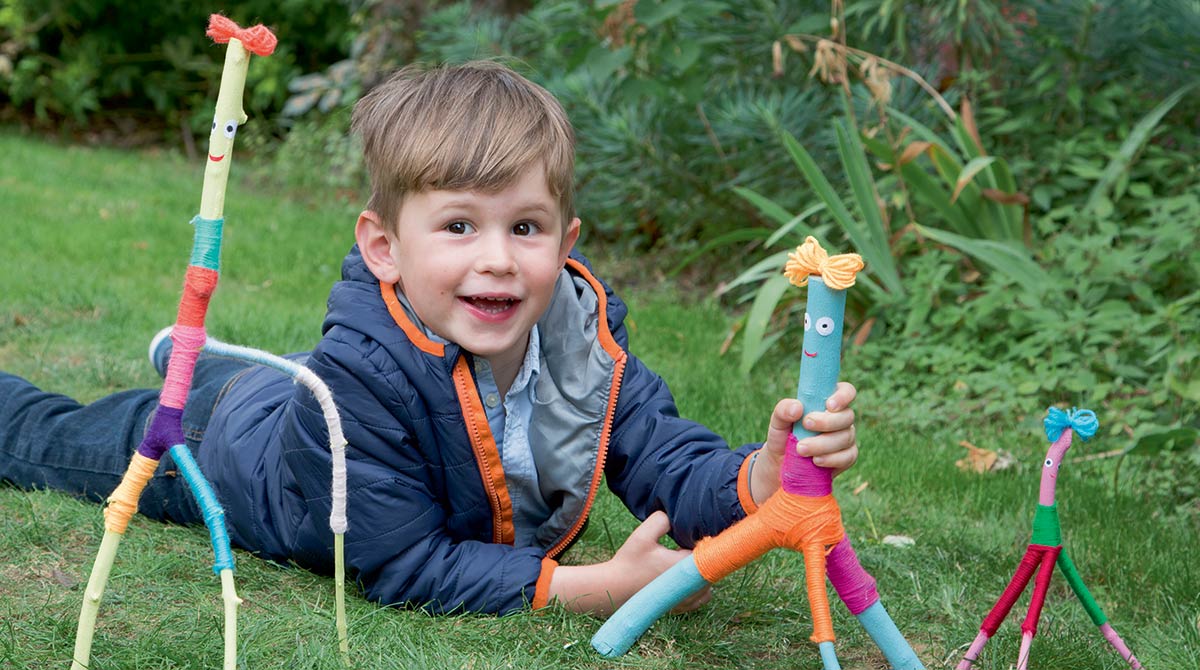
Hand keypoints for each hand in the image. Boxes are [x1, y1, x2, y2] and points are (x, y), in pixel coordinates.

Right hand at [547, 511, 710, 615]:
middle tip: (684, 547)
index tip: (690, 535)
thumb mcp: (642, 535)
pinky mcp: (682, 607)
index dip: (703, 540)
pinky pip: (703, 596)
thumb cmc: (629, 562)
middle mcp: (689, 584)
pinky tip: (683, 577)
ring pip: (709, 581)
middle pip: (711, 566)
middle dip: (703, 556)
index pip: (707, 549)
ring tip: (683, 563)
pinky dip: (698, 587)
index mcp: (683, 565)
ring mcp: (687, 598)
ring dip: (701, 571)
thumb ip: (661, 520)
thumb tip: (675, 516)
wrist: (616, 588)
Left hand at [751, 382, 857, 504]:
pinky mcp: (846, 457)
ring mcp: (846, 438)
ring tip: (801, 449)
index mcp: (827, 403)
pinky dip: (832, 459)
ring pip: (846, 437)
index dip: (843, 396)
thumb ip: (783, 410)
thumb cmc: (783, 436)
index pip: (846, 391)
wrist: (782, 464)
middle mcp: (841, 419)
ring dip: (823, 443)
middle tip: (806, 425)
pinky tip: (816, 461)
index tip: (828, 405)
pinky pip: (848, 457)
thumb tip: (798, 407)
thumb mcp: (778, 422)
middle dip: (827, 422)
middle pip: (847, 416)